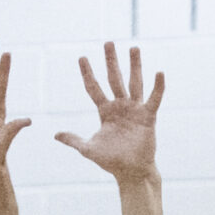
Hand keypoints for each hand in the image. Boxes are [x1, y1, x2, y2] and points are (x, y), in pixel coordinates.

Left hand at [56, 42, 163, 183]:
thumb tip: (55, 135)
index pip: (94, 88)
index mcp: (105, 111)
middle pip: (114, 79)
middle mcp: (120, 106)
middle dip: (111, 61)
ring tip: (133, 48)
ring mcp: (135, 109)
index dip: (87, 74)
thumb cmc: (111, 161)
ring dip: (134, 65)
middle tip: (108, 42)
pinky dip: (158, 87)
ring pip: (134, 83)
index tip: (82, 57)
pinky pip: (153, 99)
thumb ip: (74, 140)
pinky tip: (159, 73)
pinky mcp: (148, 116)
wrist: (131, 172)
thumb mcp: (88, 149)